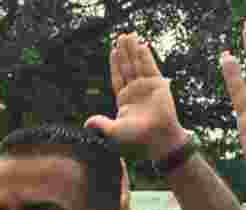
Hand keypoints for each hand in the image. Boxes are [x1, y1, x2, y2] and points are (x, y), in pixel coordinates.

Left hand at [85, 34, 187, 163]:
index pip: (118, 78)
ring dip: (133, 50)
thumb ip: (101, 125)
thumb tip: (87, 123)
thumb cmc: (136, 138)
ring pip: (138, 64)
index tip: (113, 51)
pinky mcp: (158, 85)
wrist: (157, 138)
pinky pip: (150, 67)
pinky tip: (141, 45)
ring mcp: (147, 87)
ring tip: (129, 35)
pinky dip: (146, 56)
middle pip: (128, 67)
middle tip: (120, 37)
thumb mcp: (113, 131)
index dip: (115, 65)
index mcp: (124, 100)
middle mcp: (135, 91)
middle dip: (124, 52)